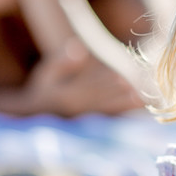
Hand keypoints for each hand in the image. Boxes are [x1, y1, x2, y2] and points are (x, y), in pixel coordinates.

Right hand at [25, 39, 142, 116]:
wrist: (34, 119)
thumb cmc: (41, 91)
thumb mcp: (46, 74)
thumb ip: (62, 62)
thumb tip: (79, 47)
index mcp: (66, 97)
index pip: (89, 88)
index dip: (106, 82)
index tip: (122, 77)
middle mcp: (76, 111)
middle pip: (101, 100)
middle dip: (119, 94)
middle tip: (138, 89)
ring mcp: (83, 121)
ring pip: (106, 112)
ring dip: (124, 106)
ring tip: (141, 100)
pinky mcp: (89, 128)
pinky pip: (107, 121)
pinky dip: (122, 116)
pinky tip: (136, 111)